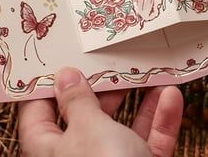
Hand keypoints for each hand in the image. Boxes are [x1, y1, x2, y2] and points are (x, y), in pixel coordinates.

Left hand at [19, 67, 182, 156]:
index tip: (58, 59)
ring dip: (138, 99)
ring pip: (122, 126)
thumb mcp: (88, 129)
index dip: (44, 87)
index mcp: (51, 151)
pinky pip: (149, 139)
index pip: (37, 115)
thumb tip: (64, 76)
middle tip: (111, 62)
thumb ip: (77, 101)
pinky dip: (160, 118)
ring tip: (146, 73)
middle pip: (85, 116)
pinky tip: (170, 96)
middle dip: (102, 88)